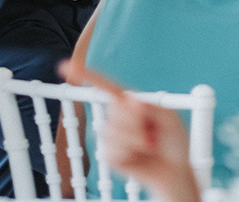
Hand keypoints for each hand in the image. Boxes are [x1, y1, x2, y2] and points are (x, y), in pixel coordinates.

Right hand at [58, 61, 199, 201]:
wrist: (173, 171)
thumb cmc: (174, 142)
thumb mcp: (170, 118)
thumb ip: (151, 106)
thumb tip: (129, 100)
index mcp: (132, 104)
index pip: (107, 87)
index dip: (87, 76)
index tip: (64, 66)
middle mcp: (118, 118)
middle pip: (116, 110)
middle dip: (137, 123)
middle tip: (154, 133)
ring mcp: (112, 137)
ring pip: (114, 132)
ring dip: (136, 141)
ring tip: (149, 146)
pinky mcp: (109, 156)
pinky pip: (112, 151)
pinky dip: (129, 155)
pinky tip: (138, 157)